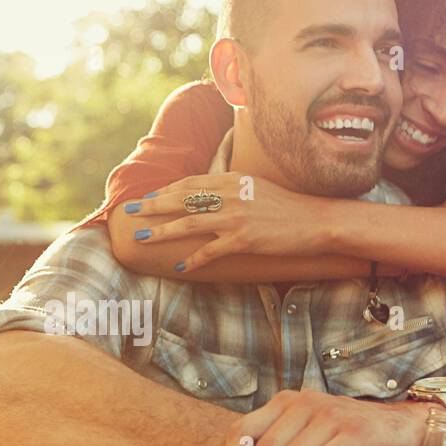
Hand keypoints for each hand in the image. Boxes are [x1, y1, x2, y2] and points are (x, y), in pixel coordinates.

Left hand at [122, 173, 329, 270]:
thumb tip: (205, 196)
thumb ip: (230, 189)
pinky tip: (180, 265)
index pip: (189, 183)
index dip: (164, 190)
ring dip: (162, 231)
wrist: (316, 220)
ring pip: (189, 224)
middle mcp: (231, 195)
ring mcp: (237, 217)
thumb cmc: (286, 206)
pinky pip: (212, 251)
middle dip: (152, 206)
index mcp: (232, 180)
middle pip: (182, 199)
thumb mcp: (256, 187)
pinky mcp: (245, 240)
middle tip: (129, 212)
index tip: (146, 198)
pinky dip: (194, 258)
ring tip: (141, 236)